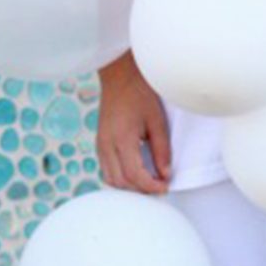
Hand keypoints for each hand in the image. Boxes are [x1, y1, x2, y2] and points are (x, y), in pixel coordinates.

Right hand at [96, 51, 171, 194]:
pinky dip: (120, 177)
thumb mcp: (157, 120)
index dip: (150, 186)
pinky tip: (134, 173)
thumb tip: (165, 173)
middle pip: (121, 182)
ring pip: (111, 179)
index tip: (164, 188)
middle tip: (159, 188)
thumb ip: (162, 149)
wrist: (120, 76)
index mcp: (121, 139)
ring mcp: (100, 145)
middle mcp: (107, 145)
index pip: (134, 175)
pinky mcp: (99, 143)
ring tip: (148, 182)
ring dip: (129, 186)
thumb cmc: (139, 93)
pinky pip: (106, 169)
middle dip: (140, 190)